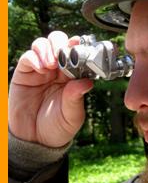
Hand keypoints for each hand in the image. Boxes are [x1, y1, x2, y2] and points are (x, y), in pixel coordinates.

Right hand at [8, 31, 93, 147]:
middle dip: (62, 43)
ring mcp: (40, 69)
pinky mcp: (24, 73)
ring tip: (52, 63)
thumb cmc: (56, 127)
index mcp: (73, 75)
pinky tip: (41, 68)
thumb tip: (87, 82)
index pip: (77, 52)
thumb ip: (76, 98)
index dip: (79, 46)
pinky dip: (35, 58)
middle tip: (64, 54)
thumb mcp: (71, 116)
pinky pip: (28, 57)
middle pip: (60, 41)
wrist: (34, 141)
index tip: (81, 46)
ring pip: (43, 44)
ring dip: (49, 48)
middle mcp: (57, 69)